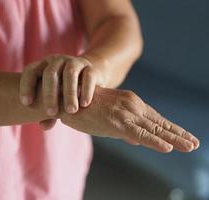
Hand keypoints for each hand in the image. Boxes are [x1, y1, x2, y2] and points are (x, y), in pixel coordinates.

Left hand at [19, 55, 104, 129]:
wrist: (88, 76)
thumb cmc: (65, 91)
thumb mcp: (55, 99)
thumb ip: (48, 113)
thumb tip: (43, 126)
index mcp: (44, 66)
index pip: (30, 71)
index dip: (26, 85)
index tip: (27, 103)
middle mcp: (58, 61)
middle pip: (50, 73)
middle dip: (49, 93)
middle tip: (51, 112)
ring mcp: (75, 62)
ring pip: (70, 74)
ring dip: (69, 92)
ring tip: (71, 111)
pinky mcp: (90, 68)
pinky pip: (88, 76)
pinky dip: (86, 90)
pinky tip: (84, 104)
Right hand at [60, 87, 199, 152]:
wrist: (67, 98)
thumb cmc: (86, 109)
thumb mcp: (109, 119)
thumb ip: (125, 129)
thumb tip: (138, 141)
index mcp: (131, 105)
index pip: (156, 120)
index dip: (172, 130)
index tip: (186, 138)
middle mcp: (132, 107)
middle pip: (159, 124)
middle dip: (178, 134)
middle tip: (195, 144)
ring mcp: (126, 114)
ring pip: (154, 129)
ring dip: (174, 139)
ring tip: (190, 146)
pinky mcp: (116, 122)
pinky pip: (139, 134)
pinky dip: (154, 141)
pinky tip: (167, 148)